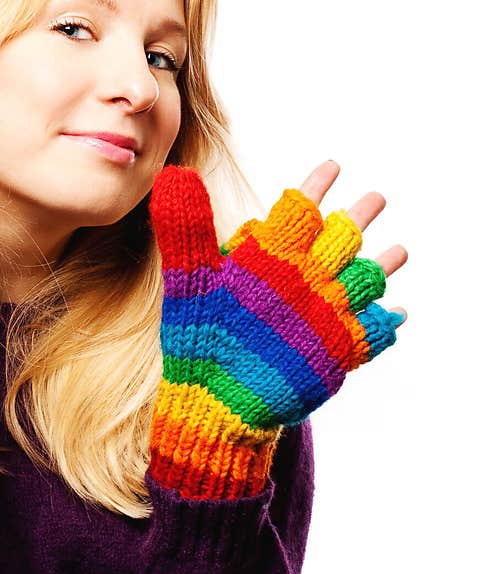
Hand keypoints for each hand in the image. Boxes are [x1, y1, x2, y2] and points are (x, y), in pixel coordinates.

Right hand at [146, 160, 407, 498]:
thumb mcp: (186, 280)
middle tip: (377, 198)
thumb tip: (175, 176)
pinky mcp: (339, 353)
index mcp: (272, 260)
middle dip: (361, 214)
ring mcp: (328, 318)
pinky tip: (393, 315)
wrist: (220, 406)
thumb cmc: (200, 341)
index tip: (333, 166)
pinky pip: (375, 332)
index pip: (300, 210)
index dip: (316, 185)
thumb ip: (185, 227)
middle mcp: (308, 282)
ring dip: (384, 263)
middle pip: (345, 237)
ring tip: (399, 252)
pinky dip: (386, 321)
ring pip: (367, 279)